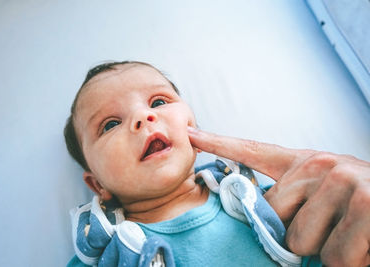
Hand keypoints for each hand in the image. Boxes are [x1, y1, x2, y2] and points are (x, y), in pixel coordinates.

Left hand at [188, 127, 369, 265]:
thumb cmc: (364, 205)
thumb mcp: (326, 195)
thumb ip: (294, 198)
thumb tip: (260, 213)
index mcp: (307, 162)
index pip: (253, 150)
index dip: (219, 142)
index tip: (191, 134)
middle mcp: (322, 165)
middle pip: (274, 215)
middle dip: (297, 234)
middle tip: (330, 227)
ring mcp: (344, 182)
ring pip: (301, 241)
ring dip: (325, 252)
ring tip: (350, 236)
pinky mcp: (367, 205)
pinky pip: (334, 257)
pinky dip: (350, 263)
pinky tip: (365, 247)